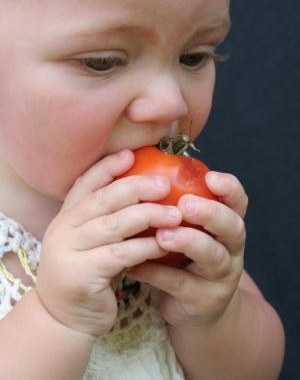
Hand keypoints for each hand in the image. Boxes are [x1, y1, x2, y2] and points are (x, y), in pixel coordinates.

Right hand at [34, 150, 181, 337]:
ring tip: (175, 214)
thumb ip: (105, 218)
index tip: (131, 154)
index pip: (85, 183)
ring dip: (148, 216)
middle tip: (165, 183)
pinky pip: (122, 254)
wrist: (64, 319)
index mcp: (65, 217)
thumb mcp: (90, 241)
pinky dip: (146, 246)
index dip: (107, 167)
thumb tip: (139, 190)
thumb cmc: (87, 274)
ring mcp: (69, 251)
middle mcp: (63, 229)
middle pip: (102, 199)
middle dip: (136, 187)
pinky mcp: (82, 275)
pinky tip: (165, 243)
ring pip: (114, 225)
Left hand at [127, 171, 246, 328]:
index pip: (238, 203)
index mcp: (227, 227)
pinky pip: (180, 284)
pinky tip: (134, 265)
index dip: (229, 189)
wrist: (195, 310)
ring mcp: (221, 277)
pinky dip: (156, 272)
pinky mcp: (203, 301)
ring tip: (162, 235)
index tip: (211, 177)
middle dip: (210, 213)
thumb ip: (175, 209)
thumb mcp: (187, 232)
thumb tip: (140, 176)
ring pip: (213, 257)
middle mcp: (231, 250)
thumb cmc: (184, 258)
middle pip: (233, 227)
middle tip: (185, 204)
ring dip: (188, 242)